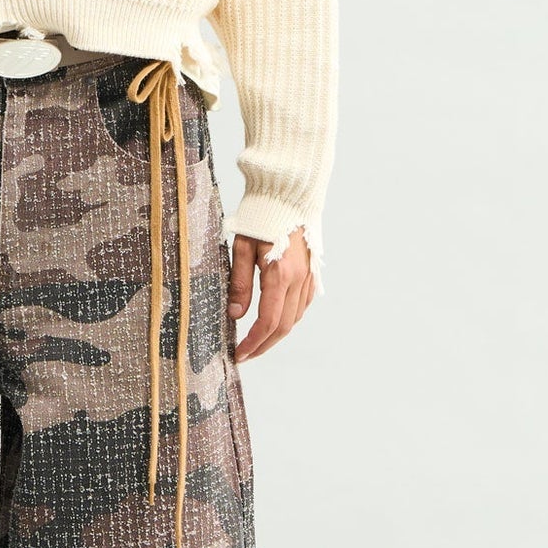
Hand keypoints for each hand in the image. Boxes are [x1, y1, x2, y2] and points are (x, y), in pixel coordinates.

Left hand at [228, 227, 316, 361]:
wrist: (288, 192)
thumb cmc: (260, 215)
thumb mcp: (242, 247)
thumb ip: (239, 282)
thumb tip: (235, 314)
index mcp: (281, 274)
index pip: (268, 321)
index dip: (253, 343)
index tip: (239, 354)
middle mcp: (299, 279)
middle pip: (284, 327)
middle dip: (263, 346)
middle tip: (245, 355)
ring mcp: (309, 276)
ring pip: (295, 318)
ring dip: (276, 335)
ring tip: (256, 342)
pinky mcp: (312, 272)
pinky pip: (302, 305)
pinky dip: (288, 319)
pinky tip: (275, 321)